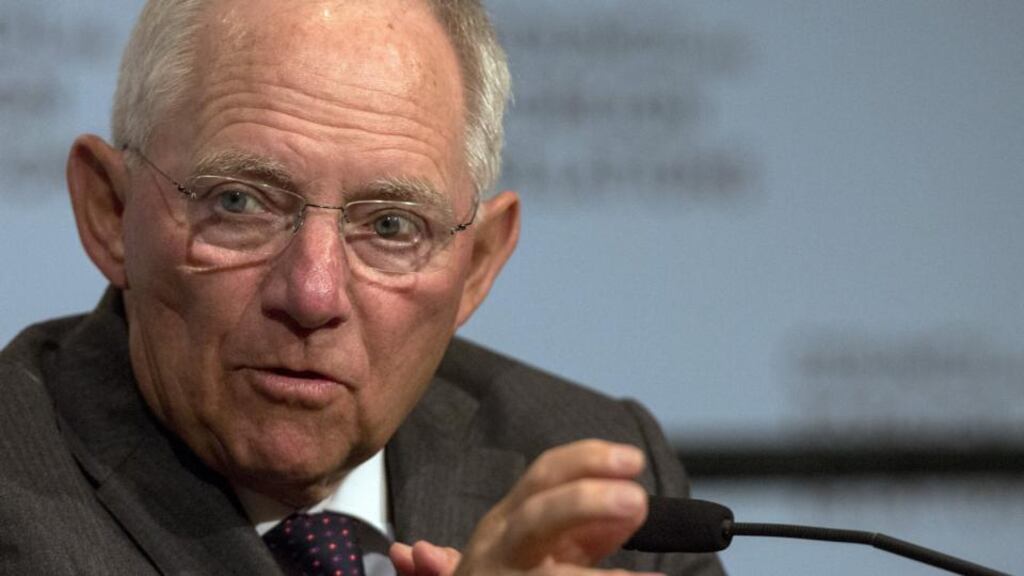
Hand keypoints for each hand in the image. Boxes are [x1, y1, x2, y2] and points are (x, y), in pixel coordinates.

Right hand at [390, 439, 660, 574]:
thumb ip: (588, 529)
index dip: (587, 461)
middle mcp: (499, 550)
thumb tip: (636, 506)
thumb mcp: (548, 548)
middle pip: (535, 518)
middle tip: (636, 499)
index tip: (634, 460)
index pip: (545, 476)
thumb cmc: (515, 575)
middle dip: (584, 503)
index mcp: (509, 521)